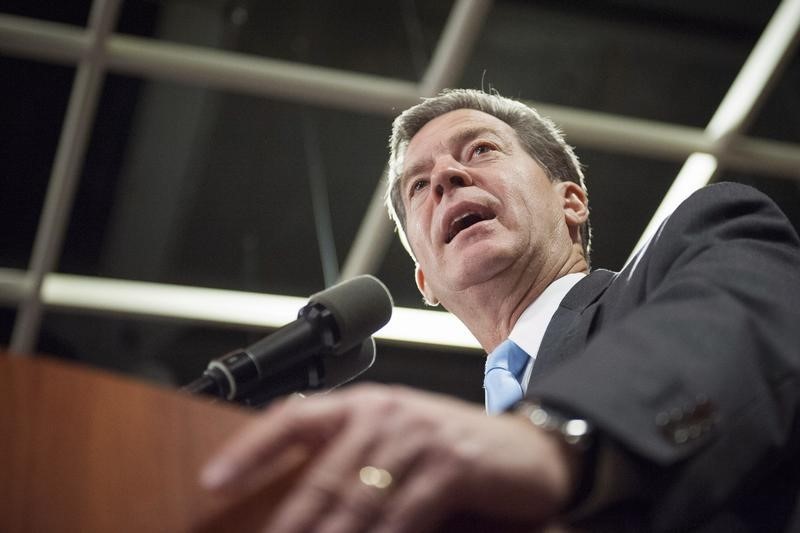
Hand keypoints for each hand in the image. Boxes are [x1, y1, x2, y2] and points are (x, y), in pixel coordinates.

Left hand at [200, 384, 579, 532]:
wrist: (531, 448)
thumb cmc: (456, 450)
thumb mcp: (399, 443)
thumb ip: (353, 462)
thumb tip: (301, 506)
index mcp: (365, 405)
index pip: (293, 417)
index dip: (251, 449)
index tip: (211, 482)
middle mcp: (386, 414)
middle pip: (321, 476)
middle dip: (287, 524)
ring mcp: (418, 437)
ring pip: (356, 502)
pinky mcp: (450, 466)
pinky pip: (402, 517)